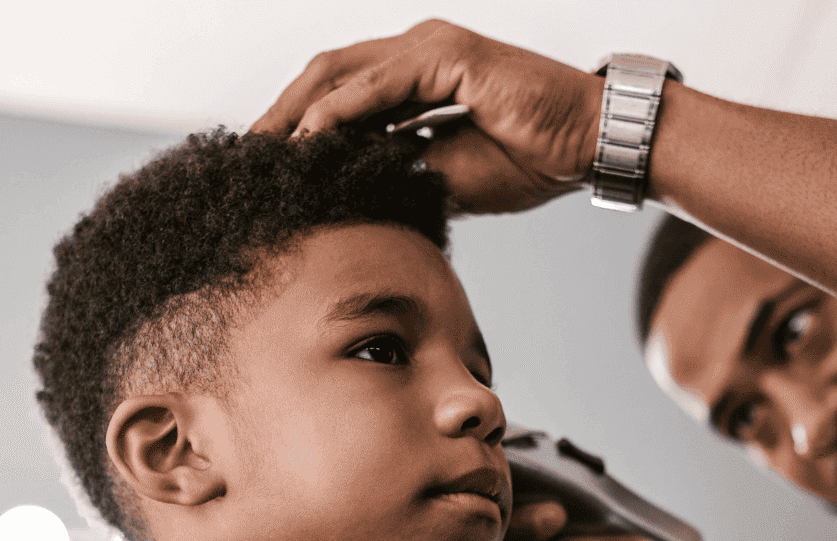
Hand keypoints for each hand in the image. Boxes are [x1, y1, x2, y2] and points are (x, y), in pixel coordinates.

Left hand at [253, 20, 602, 213]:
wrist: (589, 146)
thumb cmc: (532, 159)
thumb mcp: (448, 175)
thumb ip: (401, 173)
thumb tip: (353, 195)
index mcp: (417, 76)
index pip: (341, 94)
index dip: (299, 126)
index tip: (267, 164)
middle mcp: (418, 53)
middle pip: (328, 74)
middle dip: (282, 114)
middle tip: (247, 156)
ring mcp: (431, 48)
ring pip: (343, 73)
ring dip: (297, 112)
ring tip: (264, 151)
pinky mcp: (449, 56)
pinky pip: (379, 83)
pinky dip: (339, 111)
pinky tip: (309, 139)